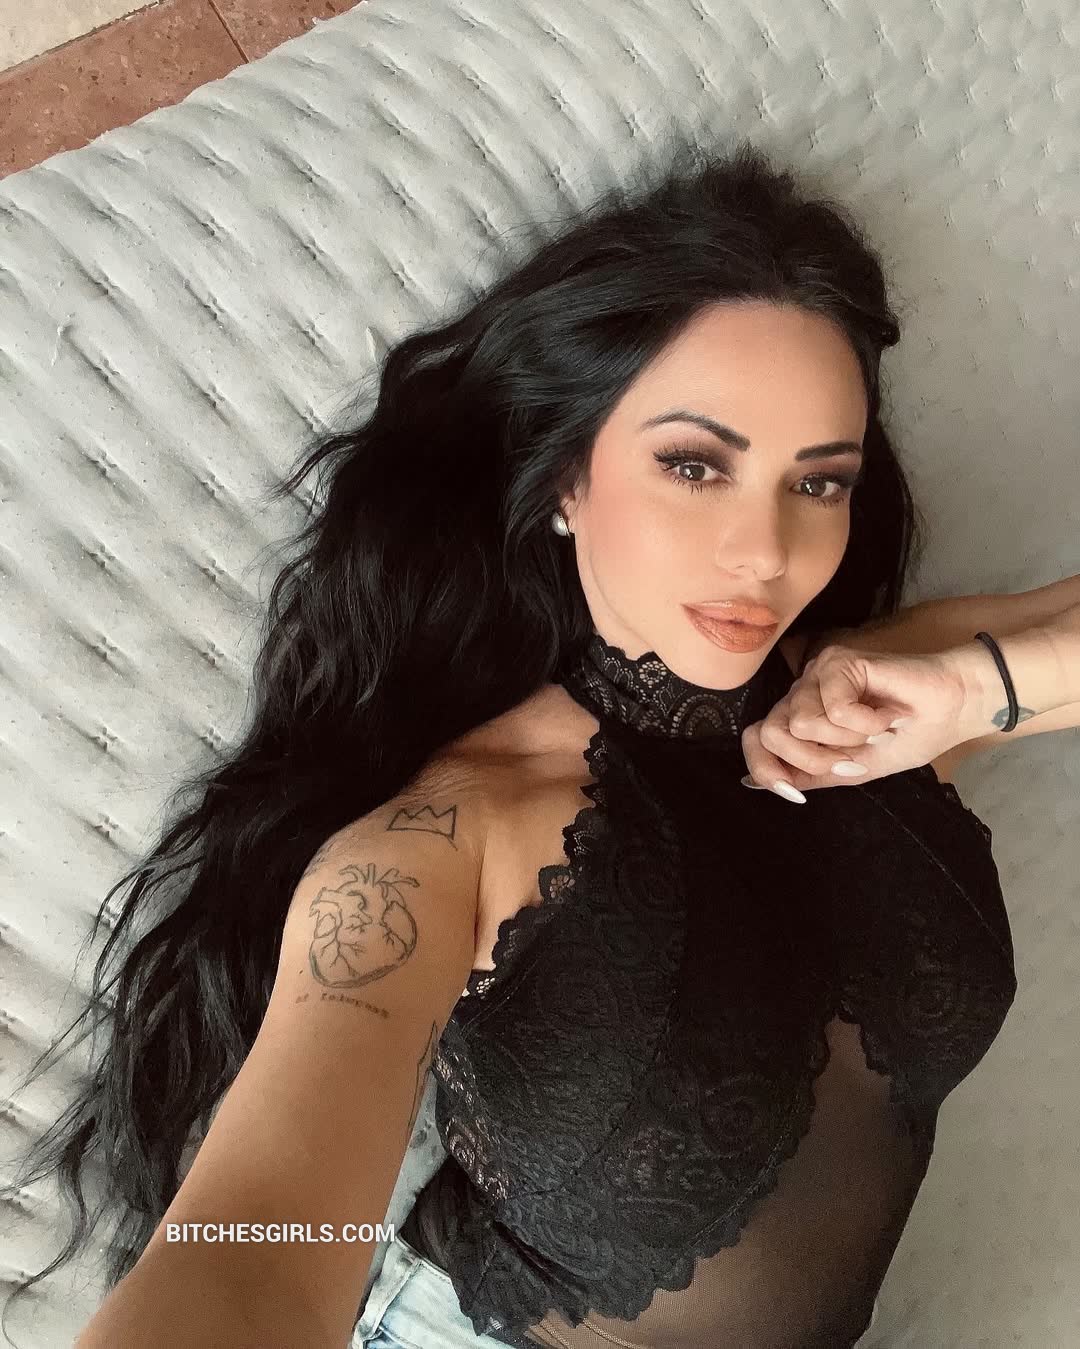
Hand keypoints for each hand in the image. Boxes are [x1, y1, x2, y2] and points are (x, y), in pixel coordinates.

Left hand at [740, 642, 967, 800]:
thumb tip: (754, 784)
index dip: (765, 769)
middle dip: (812, 759)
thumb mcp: (855, 768)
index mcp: (801, 718)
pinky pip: (834, 709)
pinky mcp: (840, 661)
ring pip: (801, 723)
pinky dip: (866, 722)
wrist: (955, 710)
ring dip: (847, 739)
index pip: (755, 738)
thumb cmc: (909, 736)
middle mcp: (803, 693)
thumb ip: (810, 774)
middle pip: (770, 733)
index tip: (795, 794)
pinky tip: (888, 714)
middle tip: (853, 759)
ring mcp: (818, 674)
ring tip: (877, 730)